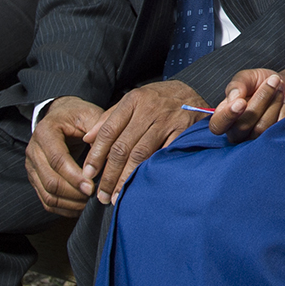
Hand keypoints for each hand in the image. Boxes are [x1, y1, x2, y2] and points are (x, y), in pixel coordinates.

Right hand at [26, 97, 101, 216]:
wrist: (61, 116)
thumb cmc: (78, 115)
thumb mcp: (90, 115)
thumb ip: (98, 133)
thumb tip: (107, 157)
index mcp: (45, 132)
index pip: (57, 160)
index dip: (75, 176)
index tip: (93, 187)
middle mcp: (33, 151)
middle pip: (50, 181)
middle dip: (74, 193)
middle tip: (95, 197)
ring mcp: (32, 167)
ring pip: (47, 194)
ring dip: (70, 203)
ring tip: (90, 203)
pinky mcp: (35, 178)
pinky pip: (46, 200)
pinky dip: (63, 208)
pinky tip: (80, 207)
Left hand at [81, 80, 208, 203]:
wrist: (197, 90)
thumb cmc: (160, 99)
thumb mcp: (134, 100)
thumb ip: (109, 118)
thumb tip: (87, 139)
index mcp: (133, 100)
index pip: (108, 131)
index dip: (96, 155)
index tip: (89, 174)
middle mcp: (148, 110)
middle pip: (122, 147)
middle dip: (109, 174)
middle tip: (102, 194)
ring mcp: (167, 121)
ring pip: (140, 154)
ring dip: (126, 178)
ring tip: (118, 195)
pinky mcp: (183, 131)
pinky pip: (163, 155)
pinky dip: (151, 171)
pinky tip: (142, 184)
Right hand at [210, 67, 284, 142]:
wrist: (284, 86)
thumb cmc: (261, 82)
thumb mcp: (248, 77)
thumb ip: (237, 84)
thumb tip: (234, 98)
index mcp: (224, 116)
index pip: (217, 125)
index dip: (227, 116)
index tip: (241, 102)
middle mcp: (236, 131)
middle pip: (242, 126)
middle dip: (260, 100)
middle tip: (273, 81)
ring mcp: (254, 138)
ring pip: (260, 129)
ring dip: (274, 104)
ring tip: (280, 89)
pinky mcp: (272, 140)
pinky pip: (276, 130)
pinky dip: (283, 111)